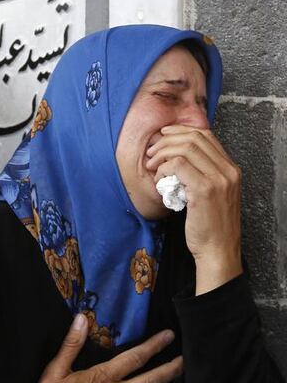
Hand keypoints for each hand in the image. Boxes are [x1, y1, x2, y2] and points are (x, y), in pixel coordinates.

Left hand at [146, 125, 242, 293]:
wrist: (218, 250)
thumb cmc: (208, 225)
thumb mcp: (210, 194)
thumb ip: (200, 174)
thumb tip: (175, 155)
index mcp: (231, 169)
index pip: (206, 135)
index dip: (180, 131)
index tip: (162, 136)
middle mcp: (228, 171)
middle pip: (194, 137)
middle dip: (167, 141)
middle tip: (151, 153)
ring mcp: (219, 179)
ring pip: (185, 148)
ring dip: (162, 154)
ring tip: (152, 167)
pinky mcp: (205, 190)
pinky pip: (178, 166)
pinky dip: (163, 169)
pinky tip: (159, 181)